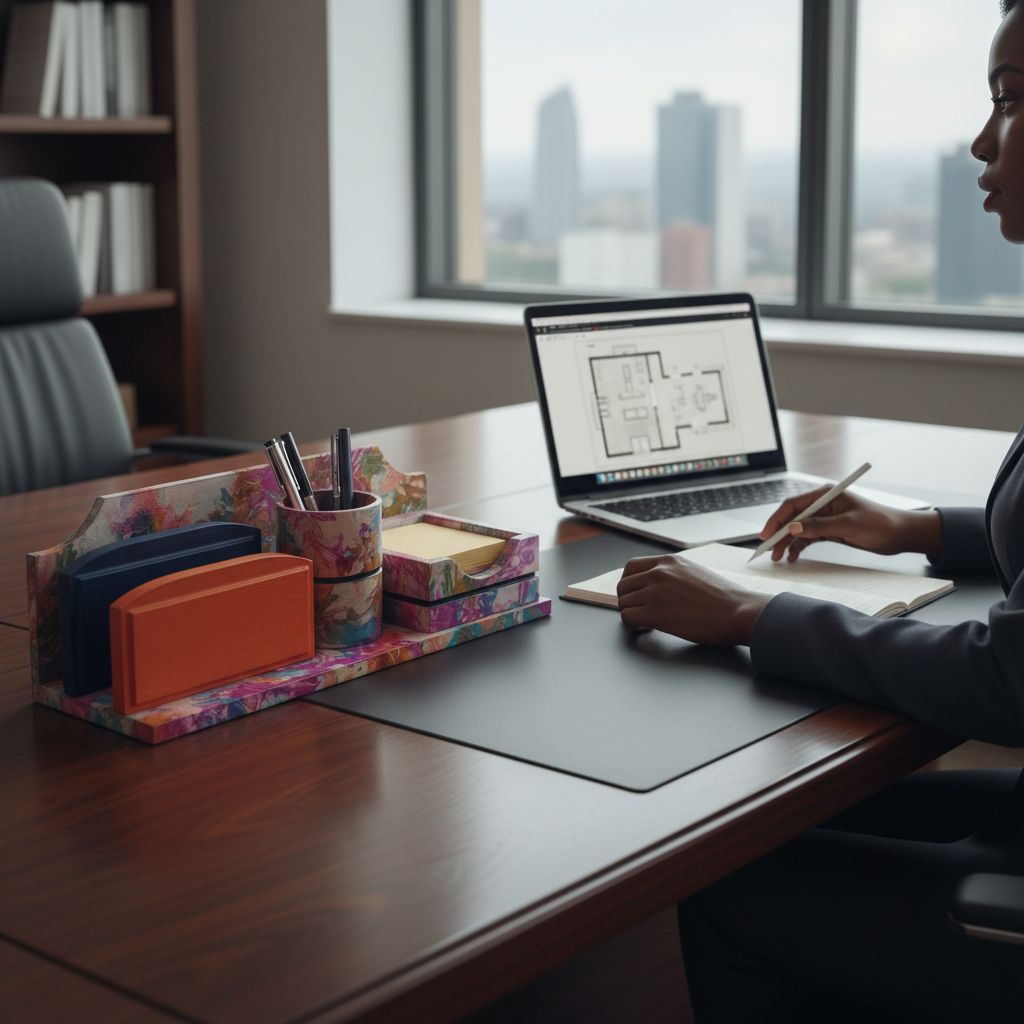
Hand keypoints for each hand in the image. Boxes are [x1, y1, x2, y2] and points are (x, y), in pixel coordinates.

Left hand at [616, 554, 770, 645]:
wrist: (740, 612)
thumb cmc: (727, 599)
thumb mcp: (697, 573)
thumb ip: (675, 575)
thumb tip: (662, 587)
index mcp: (669, 561)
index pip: (631, 567)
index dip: (630, 584)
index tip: (636, 595)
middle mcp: (659, 573)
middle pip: (623, 586)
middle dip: (629, 601)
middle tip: (641, 612)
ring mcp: (655, 592)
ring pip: (623, 603)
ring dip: (632, 614)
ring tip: (648, 622)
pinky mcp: (654, 613)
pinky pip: (627, 618)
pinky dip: (633, 626)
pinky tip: (648, 628)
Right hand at [760, 486, 941, 562]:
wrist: (901, 534)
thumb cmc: (881, 523)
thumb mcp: (849, 525)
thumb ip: (819, 526)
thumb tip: (792, 529)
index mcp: (826, 494)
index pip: (793, 505)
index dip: (777, 520)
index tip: (766, 535)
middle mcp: (822, 505)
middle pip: (792, 518)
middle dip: (779, 534)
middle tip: (769, 551)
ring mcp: (825, 518)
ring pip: (798, 530)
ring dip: (787, 543)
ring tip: (779, 558)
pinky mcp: (829, 530)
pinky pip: (808, 538)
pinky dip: (799, 548)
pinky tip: (793, 557)